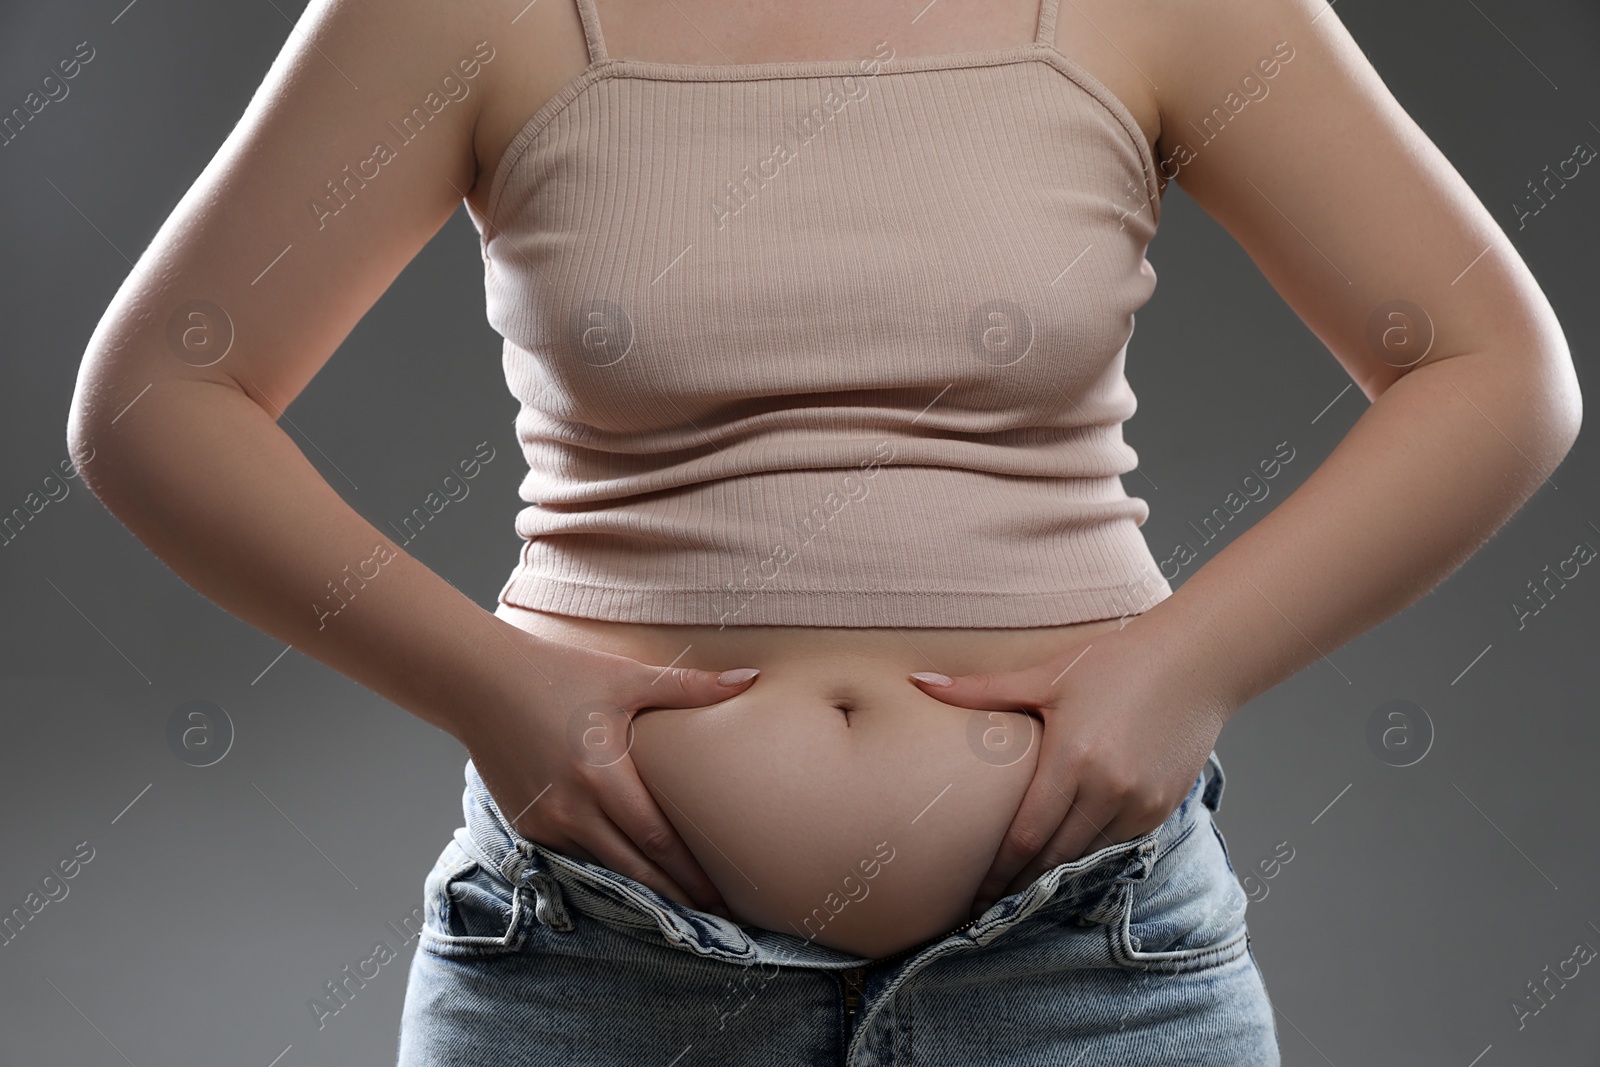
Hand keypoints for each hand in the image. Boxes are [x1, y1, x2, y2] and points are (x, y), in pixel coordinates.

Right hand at [453, 630, 761, 917]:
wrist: (480, 682)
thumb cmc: (557, 673)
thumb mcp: (625, 677)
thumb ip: (688, 688)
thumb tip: (748, 680)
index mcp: (600, 774)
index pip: (655, 839)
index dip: (689, 872)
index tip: (720, 894)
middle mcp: (570, 807)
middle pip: (632, 868)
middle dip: (673, 895)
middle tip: (711, 914)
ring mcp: (544, 822)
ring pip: (601, 870)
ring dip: (639, 890)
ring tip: (678, 906)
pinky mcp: (527, 826)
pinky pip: (572, 859)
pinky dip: (602, 872)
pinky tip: (628, 881)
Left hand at [908, 626, 1229, 918]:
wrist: (1196, 661)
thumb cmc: (1115, 662)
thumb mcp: (1045, 676)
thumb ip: (979, 690)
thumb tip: (918, 681)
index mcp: (1072, 759)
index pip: (1025, 837)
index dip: (997, 873)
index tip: (973, 896)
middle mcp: (1108, 790)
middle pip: (1053, 858)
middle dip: (1018, 885)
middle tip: (987, 906)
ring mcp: (1139, 804)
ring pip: (1085, 858)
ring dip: (1054, 877)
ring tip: (1019, 893)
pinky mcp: (1161, 809)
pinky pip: (1116, 847)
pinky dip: (1089, 858)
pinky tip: (1065, 866)